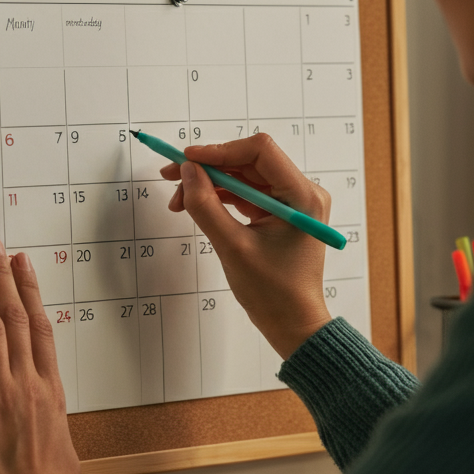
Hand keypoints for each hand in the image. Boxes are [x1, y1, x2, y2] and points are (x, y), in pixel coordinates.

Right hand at [161, 135, 331, 358]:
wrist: (293, 324)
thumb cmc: (274, 293)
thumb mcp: (233, 247)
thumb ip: (207, 206)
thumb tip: (186, 171)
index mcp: (302, 196)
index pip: (261, 151)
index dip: (220, 150)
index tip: (186, 159)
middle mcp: (302, 193)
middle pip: (250, 161)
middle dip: (209, 168)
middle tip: (171, 177)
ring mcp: (291, 203)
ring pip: (244, 177)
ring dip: (211, 184)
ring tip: (178, 200)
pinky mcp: (279, 214)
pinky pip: (247, 194)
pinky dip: (221, 197)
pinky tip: (196, 205)